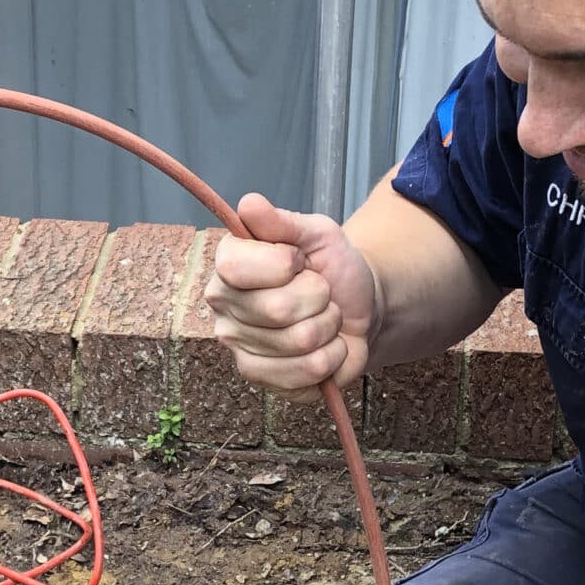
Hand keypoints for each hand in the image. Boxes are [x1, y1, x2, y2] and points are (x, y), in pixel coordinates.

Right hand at [204, 194, 378, 394]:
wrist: (360, 308)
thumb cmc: (332, 267)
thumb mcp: (316, 234)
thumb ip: (282, 221)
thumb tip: (248, 203)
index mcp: (227, 267)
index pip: (237, 266)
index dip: (282, 262)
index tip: (298, 260)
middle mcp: (224, 309)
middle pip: (277, 309)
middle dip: (318, 297)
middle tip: (320, 293)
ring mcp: (241, 349)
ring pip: (300, 342)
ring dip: (329, 326)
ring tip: (325, 318)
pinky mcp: (265, 380)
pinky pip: (308, 373)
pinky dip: (333, 357)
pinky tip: (326, 346)